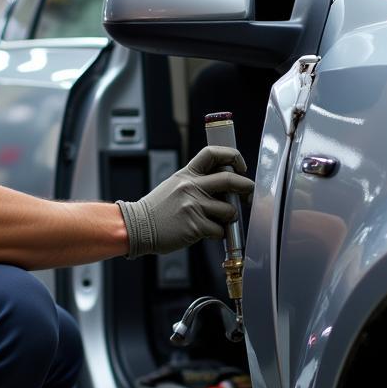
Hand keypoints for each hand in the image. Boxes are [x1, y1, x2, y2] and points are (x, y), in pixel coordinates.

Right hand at [116, 146, 254, 257]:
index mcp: (187, 174)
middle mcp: (191, 187)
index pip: (212, 154)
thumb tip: (225, 187)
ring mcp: (194, 206)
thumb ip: (196, 183)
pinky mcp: (195, 226)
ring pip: (229, 210)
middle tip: (249, 193)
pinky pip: (219, 230)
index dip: (232, 156)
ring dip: (230, 218)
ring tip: (219, 221)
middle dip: (246, 187)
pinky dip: (219, 233)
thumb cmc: (157, 210)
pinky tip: (208, 233)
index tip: (240, 167)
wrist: (137, 226)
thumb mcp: (174, 186)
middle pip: (229, 180)